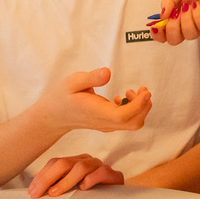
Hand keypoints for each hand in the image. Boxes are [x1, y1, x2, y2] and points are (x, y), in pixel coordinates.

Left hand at [28, 154, 123, 197]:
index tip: (32, 193)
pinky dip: (91, 179)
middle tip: (39, 193)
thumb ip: (56, 188)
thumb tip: (33, 193)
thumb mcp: (70, 191)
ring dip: (66, 181)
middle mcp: (87, 161)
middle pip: (64, 163)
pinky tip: (84, 188)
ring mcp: (100, 166)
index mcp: (75, 161)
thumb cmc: (91, 197)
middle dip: (48, 178)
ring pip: (80, 167)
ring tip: (55, 193)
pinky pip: (101, 172)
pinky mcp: (114, 175)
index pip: (55, 163)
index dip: (42, 176)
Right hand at [33, 68, 151, 134]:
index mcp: (96, 112)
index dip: (138, 105)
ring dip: (140, 108)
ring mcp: (107, 125)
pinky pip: (127, 121)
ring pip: (133, 123)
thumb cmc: (62, 97)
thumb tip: (107, 72)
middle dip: (144, 106)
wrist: (54, 116)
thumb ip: (91, 78)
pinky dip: (133, 110)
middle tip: (142, 89)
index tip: (146, 91)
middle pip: (134, 123)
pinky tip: (122, 98)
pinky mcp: (109, 124)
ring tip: (130, 92)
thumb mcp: (73, 82)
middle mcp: (105, 122)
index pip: (122, 116)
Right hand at [153, 0, 199, 45]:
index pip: (163, 35)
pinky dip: (198, 15)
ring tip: (189, 5)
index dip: (158, 35)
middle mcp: (184, 24)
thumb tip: (162, 16)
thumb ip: (168, 1)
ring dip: (187, 20)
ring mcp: (197, 25)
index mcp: (172, 18)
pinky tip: (198, 5)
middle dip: (173, 28)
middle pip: (174, 40)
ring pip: (189, 35)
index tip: (155, 27)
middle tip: (176, 13)